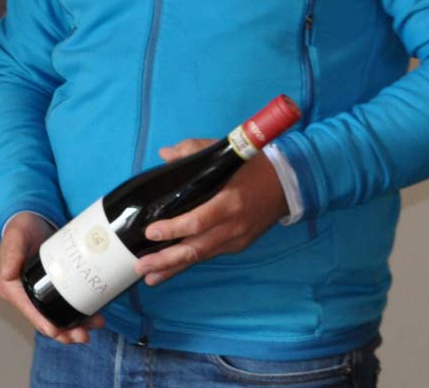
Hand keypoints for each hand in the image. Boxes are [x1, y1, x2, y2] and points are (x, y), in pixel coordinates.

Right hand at [0, 212, 101, 343]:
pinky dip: (80, 315)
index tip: (56, 332)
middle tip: (82, 335)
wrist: (35, 221)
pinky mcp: (54, 290)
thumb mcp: (16, 237)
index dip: (42, 323)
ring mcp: (41, 295)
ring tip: (95, 325)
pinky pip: (65, 308)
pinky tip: (94, 316)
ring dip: (75, 327)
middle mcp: (25, 295)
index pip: (28, 310)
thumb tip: (7, 274)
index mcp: (12, 288)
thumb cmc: (22, 228)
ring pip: (58, 318)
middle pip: (45, 320)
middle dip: (64, 333)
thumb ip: (12, 252)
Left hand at [135, 138, 286, 286]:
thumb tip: (164, 154)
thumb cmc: (250, 166)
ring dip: (175, 268)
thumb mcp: (221, 152)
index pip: (197, 221)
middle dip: (167, 260)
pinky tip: (172, 268)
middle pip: (196, 249)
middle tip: (141, 266)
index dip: (173, 229)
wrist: (287, 184)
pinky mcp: (238, 245)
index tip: (151, 233)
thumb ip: (190, 151)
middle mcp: (233, 226)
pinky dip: (190, 262)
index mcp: (228, 202)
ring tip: (150, 277)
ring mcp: (237, 239)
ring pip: (202, 257)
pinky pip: (210, 254)